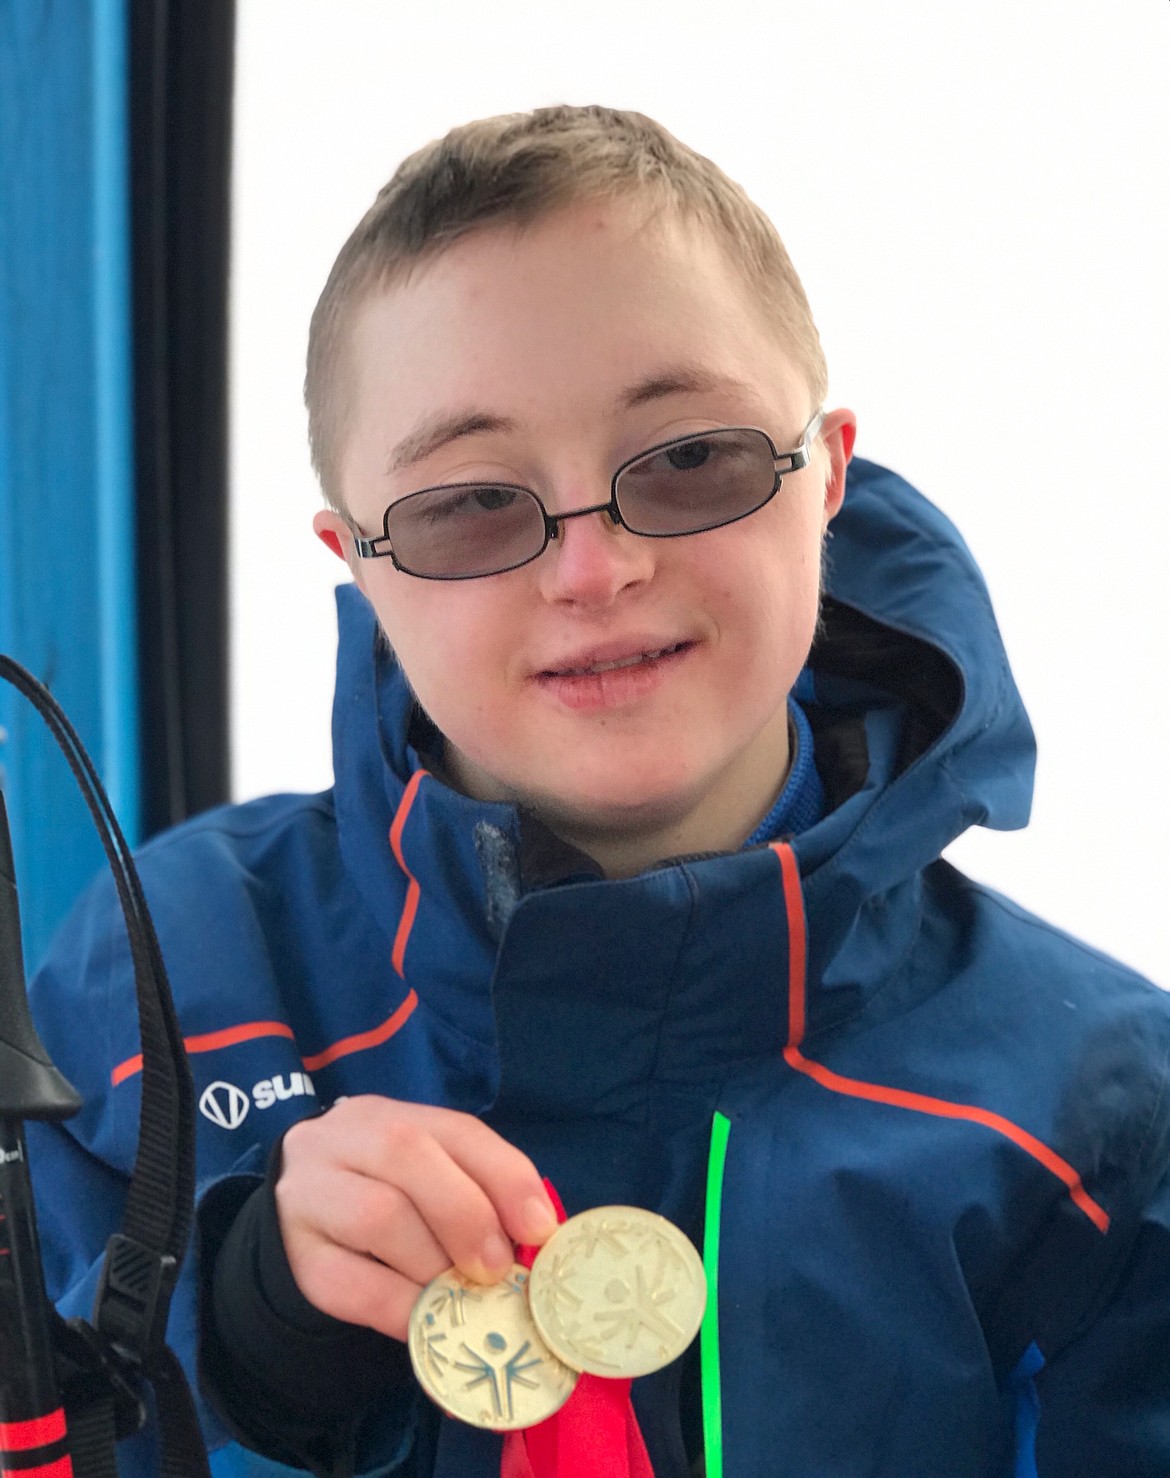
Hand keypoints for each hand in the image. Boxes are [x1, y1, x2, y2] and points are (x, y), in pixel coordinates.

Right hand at [274, 1095, 557, 1340]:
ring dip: (434, 1264)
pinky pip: (352, 1283)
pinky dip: (401, 1307)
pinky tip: (426, 1322)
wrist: (292, 1222)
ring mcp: (309, 1194)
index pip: (457, 1129)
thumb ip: (477, 1193)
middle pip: (408, 1155)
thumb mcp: (427, 1177)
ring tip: (459, 1294)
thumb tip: (535, 1239)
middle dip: (467, 1215)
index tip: (539, 1228)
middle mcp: (343, 1140)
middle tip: (496, 1269)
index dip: (506, 1177)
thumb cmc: (381, 1196)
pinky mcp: (297, 1257)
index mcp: (388, 1115)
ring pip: (379, 1215)